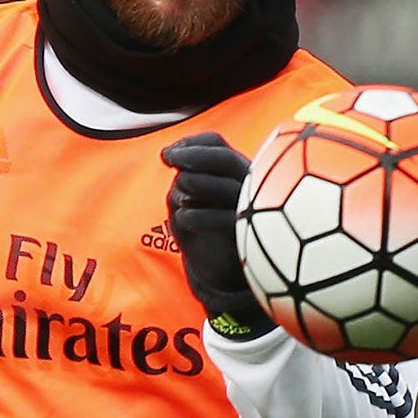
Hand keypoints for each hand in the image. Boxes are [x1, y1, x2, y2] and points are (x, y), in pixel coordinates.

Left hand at [162, 133, 273, 339]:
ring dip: (193, 184)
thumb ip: (188, 175)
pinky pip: (223, 221)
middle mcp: (249, 186)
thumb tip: (171, 155)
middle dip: (191, 156)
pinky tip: (183, 217)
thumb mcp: (196, 198)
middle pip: (224, 158)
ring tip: (181, 196)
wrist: (225, 273)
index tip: (168, 154)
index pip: (217, 143)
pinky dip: (197, 215)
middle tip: (167, 160)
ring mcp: (250, 212)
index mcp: (236, 172)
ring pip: (224, 186)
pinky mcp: (246, 238)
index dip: (191, 144)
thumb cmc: (207, 228)